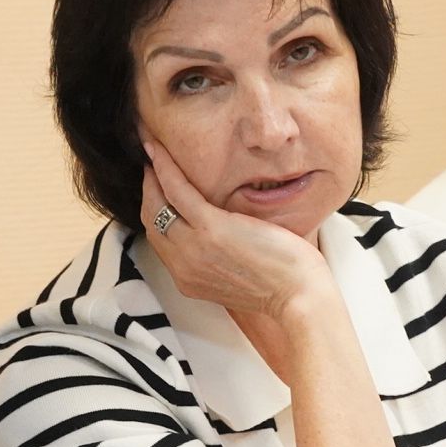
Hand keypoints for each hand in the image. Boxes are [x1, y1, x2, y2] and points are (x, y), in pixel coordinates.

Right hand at [141, 135, 329, 323]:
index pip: (160, 238)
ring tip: (153, 149)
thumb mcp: (241, 273)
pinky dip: (165, 168)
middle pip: (151, 220)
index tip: (157, 185)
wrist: (298, 297)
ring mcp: (193, 248)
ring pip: (157, 204)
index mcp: (189, 278)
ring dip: (152, 172)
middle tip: (150, 161)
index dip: (155, 208)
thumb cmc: (283, 283)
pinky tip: (162, 151)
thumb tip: (226, 230)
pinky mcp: (210, 229)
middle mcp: (183, 266)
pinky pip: (177, 191)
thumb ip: (222, 256)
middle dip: (147, 187)